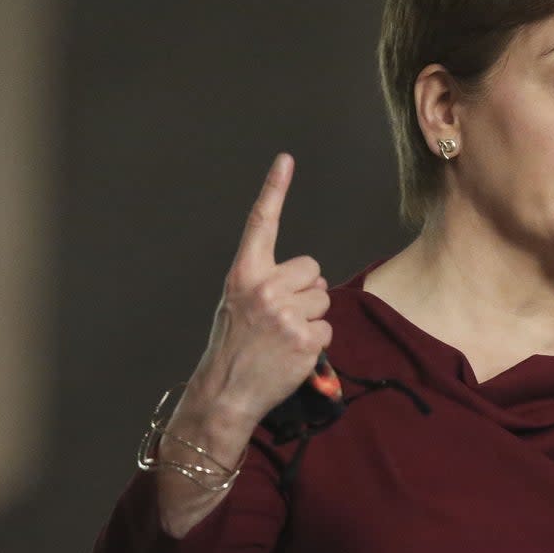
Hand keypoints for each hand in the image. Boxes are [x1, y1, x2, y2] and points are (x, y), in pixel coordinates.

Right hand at [186, 153, 331, 430]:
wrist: (225, 393)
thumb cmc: (233, 349)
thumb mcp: (236, 306)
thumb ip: (264, 284)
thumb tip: (308, 280)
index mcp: (244, 274)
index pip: (261, 224)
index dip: (274, 189)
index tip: (286, 159)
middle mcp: (264, 287)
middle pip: (313, 270)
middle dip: (306, 292)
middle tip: (281, 319)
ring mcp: (285, 313)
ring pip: (323, 300)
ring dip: (311, 319)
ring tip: (283, 338)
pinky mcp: (304, 338)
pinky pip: (328, 330)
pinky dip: (316, 343)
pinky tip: (292, 354)